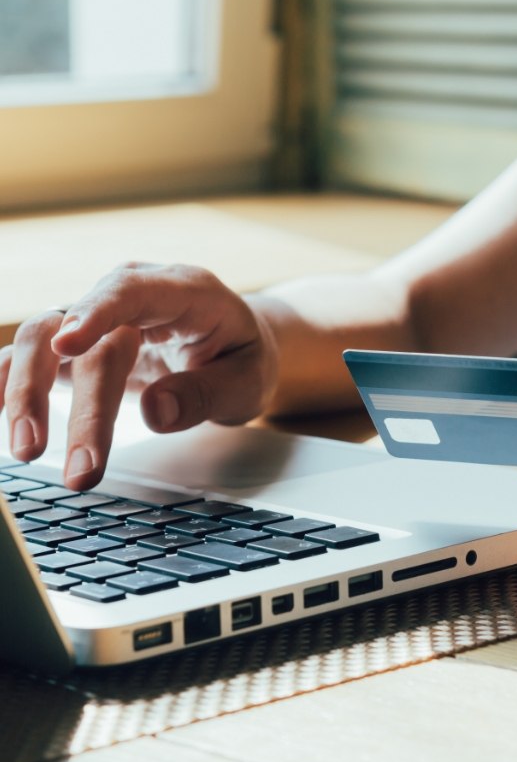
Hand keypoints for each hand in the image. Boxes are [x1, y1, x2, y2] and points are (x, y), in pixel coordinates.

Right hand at [0, 263, 277, 489]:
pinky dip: (5, 382)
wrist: (234, 348)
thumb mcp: (248, 380)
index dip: (96, 313)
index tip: (68, 347)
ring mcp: (97, 317)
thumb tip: (156, 413)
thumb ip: (208, 393)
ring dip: (25, 394)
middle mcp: (131, 297)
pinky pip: (29, 357)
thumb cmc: (242, 359)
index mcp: (183, 291)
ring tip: (28, 452)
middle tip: (82, 470)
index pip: (131, 291)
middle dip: (78, 404)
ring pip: (40, 341)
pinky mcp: (76, 345)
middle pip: (83, 334)